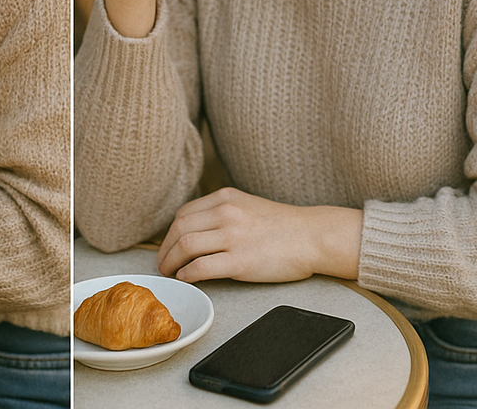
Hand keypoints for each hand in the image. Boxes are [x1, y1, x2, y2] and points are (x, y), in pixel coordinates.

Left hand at [155, 188, 362, 283]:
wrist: (312, 236)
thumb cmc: (283, 225)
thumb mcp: (247, 205)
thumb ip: (222, 212)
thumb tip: (195, 230)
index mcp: (226, 197)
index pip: (183, 214)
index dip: (170, 234)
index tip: (169, 247)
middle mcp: (226, 213)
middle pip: (179, 230)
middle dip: (165, 250)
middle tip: (163, 264)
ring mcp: (232, 236)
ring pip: (185, 247)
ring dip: (171, 263)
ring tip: (171, 273)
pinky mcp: (240, 261)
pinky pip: (200, 268)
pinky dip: (187, 274)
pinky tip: (187, 279)